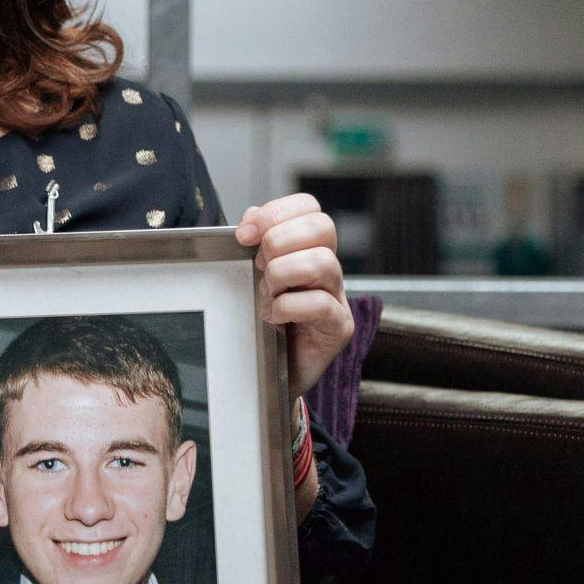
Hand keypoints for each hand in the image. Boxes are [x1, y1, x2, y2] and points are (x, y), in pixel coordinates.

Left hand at [235, 193, 351, 401]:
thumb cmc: (263, 323)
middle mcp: (327, 268)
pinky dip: (288, 307)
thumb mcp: (253, 278)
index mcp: (307, 248)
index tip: (244, 235)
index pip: (308, 207)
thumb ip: (253, 246)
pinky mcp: (339, 327)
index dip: (276, 212)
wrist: (270, 375)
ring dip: (283, 273)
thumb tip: (250, 218)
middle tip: (258, 266)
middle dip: (279, 239)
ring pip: (323, 262)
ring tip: (266, 292)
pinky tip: (271, 317)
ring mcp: (338, 297)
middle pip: (322, 226)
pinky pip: (321, 304)